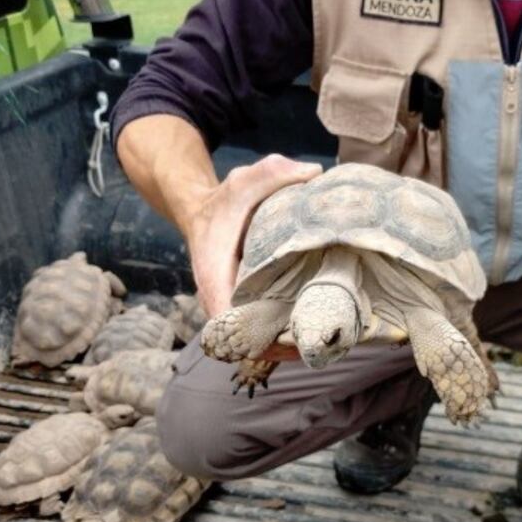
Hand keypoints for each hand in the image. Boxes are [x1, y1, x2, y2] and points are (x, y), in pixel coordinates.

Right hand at [182, 154, 321, 359]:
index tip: (290, 342)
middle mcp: (217, 296)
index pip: (226, 317)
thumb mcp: (247, 179)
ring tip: (320, 343)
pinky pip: (259, 330)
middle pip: (243, 339)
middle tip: (318, 345)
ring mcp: (228, 305)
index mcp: (214, 271)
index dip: (255, 336)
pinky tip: (312, 331)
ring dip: (281, 347)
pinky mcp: (241, 306)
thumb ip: (276, 173)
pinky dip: (281, 335)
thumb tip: (315, 174)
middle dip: (278, 348)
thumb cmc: (226, 199)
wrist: (201, 210)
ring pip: (252, 340)